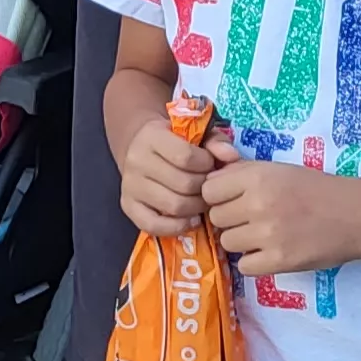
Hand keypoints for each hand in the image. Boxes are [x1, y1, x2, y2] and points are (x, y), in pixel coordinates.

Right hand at [118, 113, 219, 234]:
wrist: (141, 148)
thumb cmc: (175, 141)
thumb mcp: (195, 134)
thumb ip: (216, 142)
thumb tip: (232, 157)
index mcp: (151, 137)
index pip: (185, 156)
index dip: (206, 164)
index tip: (211, 165)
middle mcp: (136, 161)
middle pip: (182, 184)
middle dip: (204, 189)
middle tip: (210, 188)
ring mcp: (130, 185)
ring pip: (173, 206)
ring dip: (196, 207)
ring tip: (203, 202)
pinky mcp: (128, 206)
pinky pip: (153, 225)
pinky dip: (177, 226)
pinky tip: (191, 220)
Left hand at [201, 157, 360, 277]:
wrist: (355, 215)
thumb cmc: (315, 189)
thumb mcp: (278, 170)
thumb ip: (242, 172)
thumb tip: (208, 180)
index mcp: (258, 177)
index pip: (209, 191)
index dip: (218, 197)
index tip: (232, 200)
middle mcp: (259, 204)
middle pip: (216, 218)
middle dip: (230, 220)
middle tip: (251, 219)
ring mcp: (268, 234)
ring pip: (227, 242)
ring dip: (241, 242)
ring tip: (262, 236)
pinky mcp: (279, 261)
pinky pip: (244, 267)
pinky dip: (253, 262)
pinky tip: (269, 253)